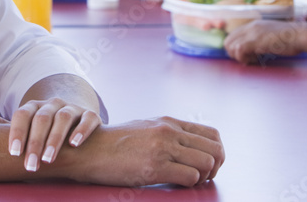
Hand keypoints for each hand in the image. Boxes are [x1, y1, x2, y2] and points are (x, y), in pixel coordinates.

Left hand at [0, 97, 101, 170]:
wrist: (74, 120)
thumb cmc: (42, 130)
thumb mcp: (24, 127)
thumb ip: (2, 125)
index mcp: (34, 107)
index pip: (22, 115)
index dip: (17, 132)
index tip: (13, 153)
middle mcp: (52, 105)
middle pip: (43, 119)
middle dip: (36, 142)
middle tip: (30, 165)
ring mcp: (71, 108)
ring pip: (63, 118)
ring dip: (56, 138)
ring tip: (49, 158)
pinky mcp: (90, 114)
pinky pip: (88, 118)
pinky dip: (82, 130)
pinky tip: (74, 144)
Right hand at [55, 117, 223, 186]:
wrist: (89, 150)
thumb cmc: (116, 143)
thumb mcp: (145, 128)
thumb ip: (168, 133)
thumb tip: (189, 147)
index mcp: (169, 122)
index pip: (212, 134)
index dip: (216, 153)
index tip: (206, 166)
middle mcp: (169, 132)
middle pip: (216, 149)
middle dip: (216, 168)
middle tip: (203, 177)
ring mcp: (162, 148)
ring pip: (207, 163)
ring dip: (203, 177)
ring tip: (189, 182)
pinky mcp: (154, 167)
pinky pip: (190, 177)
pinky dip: (189, 185)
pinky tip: (176, 185)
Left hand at [224, 19, 303, 63]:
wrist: (300, 35)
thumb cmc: (291, 38)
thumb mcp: (271, 35)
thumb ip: (261, 39)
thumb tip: (253, 50)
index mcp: (254, 25)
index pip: (234, 36)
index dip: (237, 48)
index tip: (247, 55)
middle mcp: (250, 27)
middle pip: (228, 41)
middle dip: (234, 53)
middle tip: (247, 59)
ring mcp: (251, 33)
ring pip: (230, 46)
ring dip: (239, 57)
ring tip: (252, 60)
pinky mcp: (255, 41)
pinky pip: (238, 51)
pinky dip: (243, 58)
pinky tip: (254, 60)